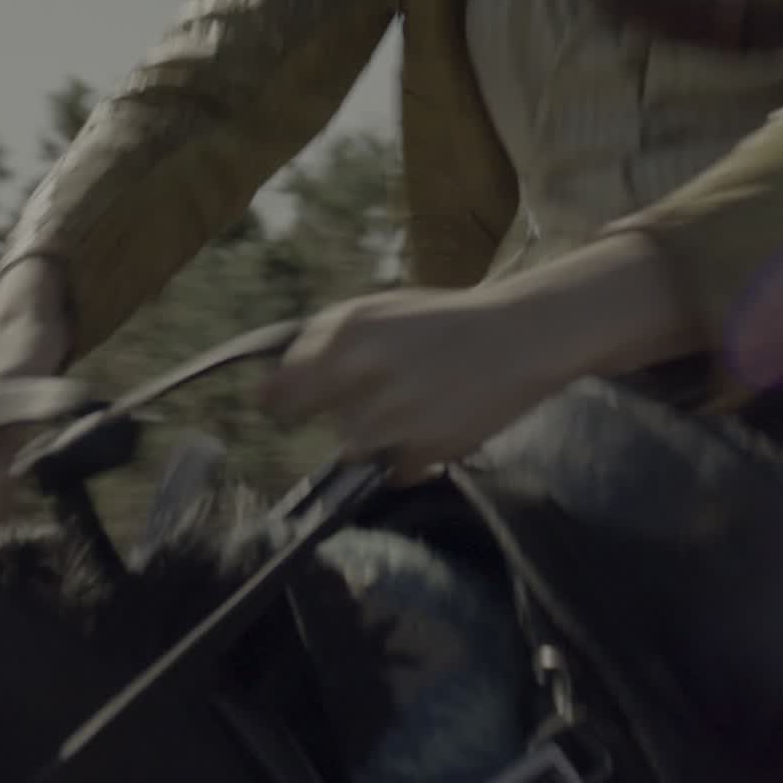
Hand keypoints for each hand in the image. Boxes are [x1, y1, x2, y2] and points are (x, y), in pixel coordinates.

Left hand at [258, 284, 588, 484]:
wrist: (520, 336)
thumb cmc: (442, 323)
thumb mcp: (377, 313)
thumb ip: (318, 347)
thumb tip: (262, 396)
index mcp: (348, 330)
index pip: (289, 384)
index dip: (294, 398)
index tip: (300, 404)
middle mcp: (367, 370)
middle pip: (327, 420)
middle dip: (349, 413)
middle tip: (384, 397)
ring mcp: (397, 412)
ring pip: (356, 446)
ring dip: (378, 436)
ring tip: (416, 406)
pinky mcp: (426, 445)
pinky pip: (394, 469)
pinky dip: (409, 456)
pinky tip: (435, 422)